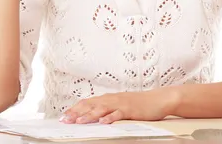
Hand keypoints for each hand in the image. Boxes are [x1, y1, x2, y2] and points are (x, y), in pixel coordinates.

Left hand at [60, 89, 177, 123]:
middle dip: (76, 112)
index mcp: (108, 99)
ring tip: (79, 121)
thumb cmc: (138, 104)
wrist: (158, 99)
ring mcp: (121, 104)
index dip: (74, 109)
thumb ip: (106, 109)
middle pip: (91, 105)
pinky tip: (103, 122)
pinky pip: (118, 114)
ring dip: (89, 115)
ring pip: (101, 109)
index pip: (87, 103)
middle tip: (65, 119)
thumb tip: (92, 116)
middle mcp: (112, 99)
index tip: (63, 116)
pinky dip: (110, 118)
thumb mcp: (119, 106)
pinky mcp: (130, 110)